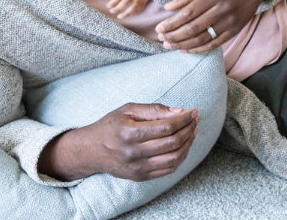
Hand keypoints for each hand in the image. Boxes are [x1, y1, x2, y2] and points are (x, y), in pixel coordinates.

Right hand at [72, 103, 199, 181]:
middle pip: (172, 142)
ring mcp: (137, 167)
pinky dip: (180, 157)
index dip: (184, 119)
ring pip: (173, 158)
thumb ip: (153, 110)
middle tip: (195, 120)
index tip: (193, 112)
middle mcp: (133, 152)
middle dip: (189, 129)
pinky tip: (184, 146)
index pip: (166, 127)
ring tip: (192, 131)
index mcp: (130, 132)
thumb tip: (178, 112)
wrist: (90, 150)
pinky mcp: (139, 177)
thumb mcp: (127, 110)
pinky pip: (168, 169)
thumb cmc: (110, 126)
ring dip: (188, 144)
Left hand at [108, 0, 151, 18]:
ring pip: (136, 3)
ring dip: (128, 11)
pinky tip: (131, 13)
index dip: (114, 1)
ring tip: (121, 16)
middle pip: (128, 0)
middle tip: (112, 11)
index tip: (109, 6)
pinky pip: (142, 2)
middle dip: (119, 7)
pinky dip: (137, 9)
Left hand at [156, 0, 266, 52]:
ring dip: (183, 45)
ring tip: (169, 46)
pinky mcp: (234, 31)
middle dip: (174, 36)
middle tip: (161, 39)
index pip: (188, 13)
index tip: (159, 28)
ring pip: (202, 39)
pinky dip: (198, 49)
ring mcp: (229, 22)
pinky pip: (214, 44)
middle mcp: (222, 9)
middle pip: (194, 28)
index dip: (172, 23)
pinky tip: (186, 50)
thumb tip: (168, 7)